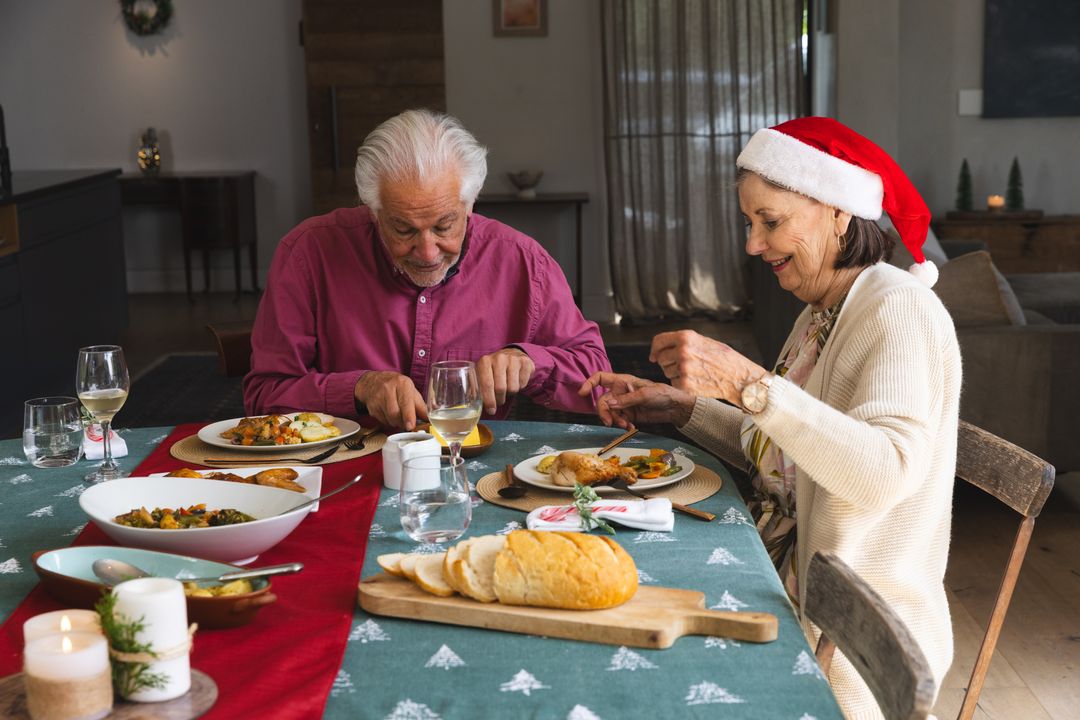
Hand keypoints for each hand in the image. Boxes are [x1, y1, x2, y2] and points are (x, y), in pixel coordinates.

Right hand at [354, 371, 426, 430]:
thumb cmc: (396, 387)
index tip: (411, 426)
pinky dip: (389, 422)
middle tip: (408, 425)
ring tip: (399, 417)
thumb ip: (420, 405)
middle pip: (396, 413)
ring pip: (389, 419)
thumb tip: (429, 419)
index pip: (405, 402)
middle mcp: (388, 388)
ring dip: (397, 423)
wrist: (373, 382)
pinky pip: (383, 420)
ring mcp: (378, 397)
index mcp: (402, 383)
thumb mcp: (410, 390)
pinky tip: (390, 415)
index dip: (409, 416)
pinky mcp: (372, 406)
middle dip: (403, 422)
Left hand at [475, 348, 534, 414]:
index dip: (489, 400)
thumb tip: (472, 401)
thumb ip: (476, 386)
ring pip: (512, 388)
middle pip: (500, 388)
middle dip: (499, 399)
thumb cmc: (495, 368)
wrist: (513, 353)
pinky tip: (516, 380)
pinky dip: (520, 387)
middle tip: (499, 401)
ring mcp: (513, 359)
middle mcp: (499, 358)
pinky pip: (522, 384)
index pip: (487, 384)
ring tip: (507, 387)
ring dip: (510, 393)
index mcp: (485, 361)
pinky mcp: (525, 363)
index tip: (491, 410)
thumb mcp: (483, 373)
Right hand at [578, 372, 695, 427]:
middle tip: (609, 423)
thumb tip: (610, 403)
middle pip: (603, 401)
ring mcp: (624, 405)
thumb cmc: (663, 394)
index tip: (582, 393)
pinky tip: (631, 427)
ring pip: (610, 414)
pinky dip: (622, 426)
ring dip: (616, 421)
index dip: (589, 383)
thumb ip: (627, 399)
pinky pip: (618, 421)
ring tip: (627, 426)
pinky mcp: (629, 415)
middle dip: (605, 413)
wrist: (675, 408)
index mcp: (622, 381)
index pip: (600, 378)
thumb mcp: (646, 394)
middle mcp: (620, 392)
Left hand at [649, 330, 766, 404]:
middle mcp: (683, 351)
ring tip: (694, 373)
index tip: (653, 356)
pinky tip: (696, 382)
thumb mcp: (704, 341)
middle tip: (683, 366)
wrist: (740, 377)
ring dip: (675, 374)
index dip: (654, 349)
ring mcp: (683, 369)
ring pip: (667, 372)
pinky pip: (674, 384)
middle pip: (661, 359)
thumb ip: (684, 342)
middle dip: (668, 363)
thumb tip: (663, 347)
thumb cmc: (724, 358)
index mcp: (687, 337)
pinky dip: (682, 385)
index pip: (659, 341)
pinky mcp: (685, 385)